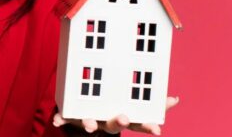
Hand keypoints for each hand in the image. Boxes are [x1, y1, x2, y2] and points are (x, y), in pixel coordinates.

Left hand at [52, 96, 179, 134]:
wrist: (81, 116)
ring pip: (91, 123)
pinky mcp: (72, 116)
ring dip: (90, 124)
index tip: (158, 130)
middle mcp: (107, 121)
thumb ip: (153, 103)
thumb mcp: (132, 104)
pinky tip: (56, 121)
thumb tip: (175, 100)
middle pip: (114, 125)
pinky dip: (61, 119)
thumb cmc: (111, 108)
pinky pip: (66, 118)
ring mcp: (90, 119)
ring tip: (89, 125)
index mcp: (122, 117)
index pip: (139, 124)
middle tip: (123, 118)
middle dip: (118, 122)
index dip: (148, 127)